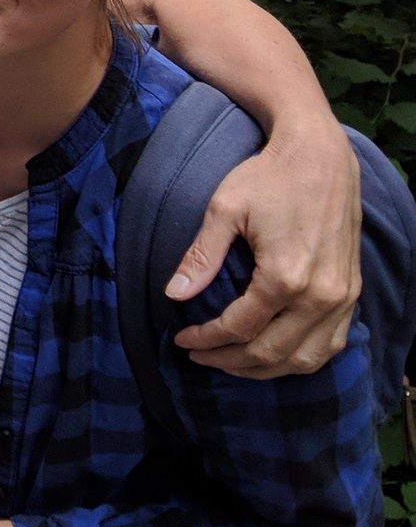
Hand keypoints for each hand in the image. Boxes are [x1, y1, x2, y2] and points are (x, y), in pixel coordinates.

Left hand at [168, 117, 361, 377]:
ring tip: (229, 362)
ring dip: (264, 368)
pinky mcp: (352, 294)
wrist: (320, 158)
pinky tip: (273, 355)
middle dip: (228, 360)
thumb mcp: (223, 210)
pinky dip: (299, 359)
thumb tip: (173, 295)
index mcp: (286, 276)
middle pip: (271, 352)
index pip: (240, 327)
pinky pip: (331, 345)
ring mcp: (342, 298)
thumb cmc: (267, 178)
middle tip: (199, 357)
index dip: (207, 339)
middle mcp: (321, 295)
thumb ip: (201, 257)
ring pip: (304, 359)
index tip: (182, 340)